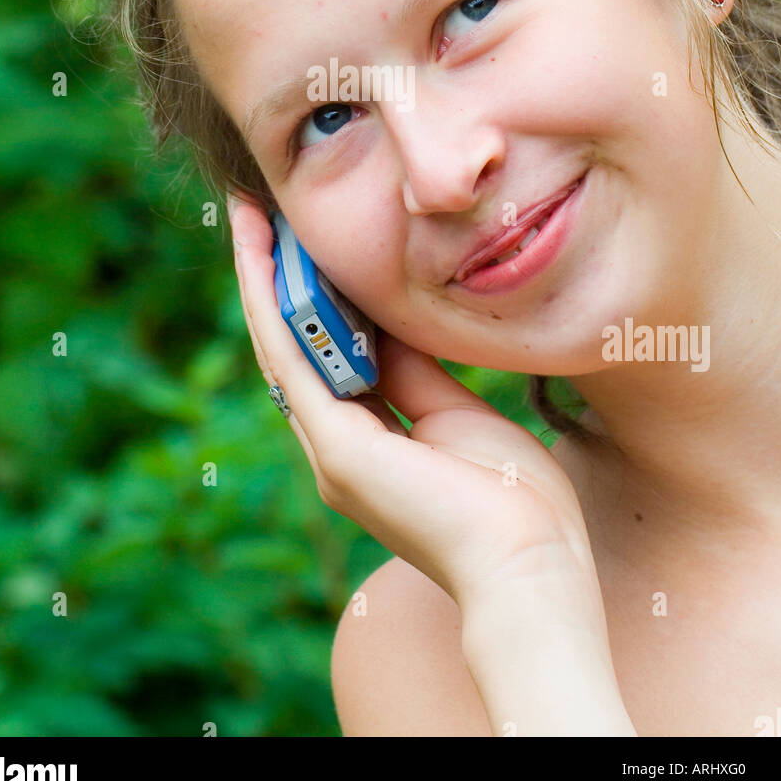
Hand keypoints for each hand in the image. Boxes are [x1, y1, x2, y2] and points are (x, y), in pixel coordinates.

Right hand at [227, 194, 604, 620]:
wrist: (530, 565)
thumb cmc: (514, 501)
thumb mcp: (459, 414)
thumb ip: (415, 372)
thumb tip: (387, 324)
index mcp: (368, 446)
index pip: (326, 358)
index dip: (309, 299)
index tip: (304, 244)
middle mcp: (337, 449)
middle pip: (294, 347)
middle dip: (275, 279)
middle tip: (260, 216)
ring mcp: (331, 452)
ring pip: (282, 347)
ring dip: (261, 280)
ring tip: (250, 220)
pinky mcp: (338, 448)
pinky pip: (294, 360)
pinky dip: (273, 304)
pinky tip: (261, 257)